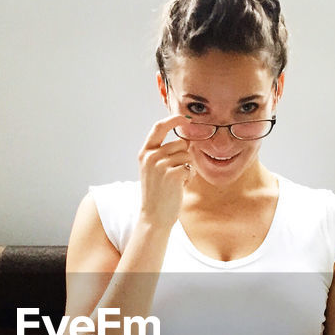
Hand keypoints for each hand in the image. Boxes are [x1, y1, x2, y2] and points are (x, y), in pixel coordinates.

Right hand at [137, 113, 193, 230]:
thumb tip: (187, 138)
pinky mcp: (173, 174)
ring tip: (176, 181)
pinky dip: (189, 177)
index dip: (173, 119)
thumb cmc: (157, 193)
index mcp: (145, 152)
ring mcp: (161, 165)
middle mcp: (151, 156)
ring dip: (187, 167)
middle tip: (176, 172)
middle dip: (184, 156)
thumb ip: (164, 152)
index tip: (185, 118)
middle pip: (180, 143)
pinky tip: (179, 186)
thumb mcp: (154, 169)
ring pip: (187, 155)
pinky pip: (190, 167)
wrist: (154, 216)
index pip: (159, 127)